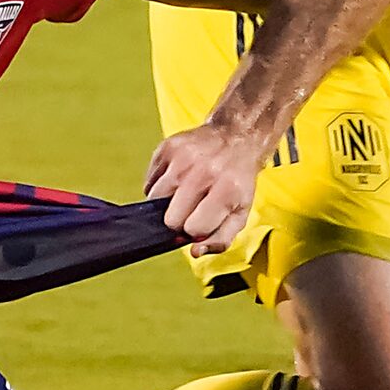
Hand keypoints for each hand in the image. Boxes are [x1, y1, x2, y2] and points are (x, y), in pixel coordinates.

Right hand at [144, 121, 266, 255]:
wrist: (236, 138)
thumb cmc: (237, 181)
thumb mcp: (240, 212)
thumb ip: (221, 239)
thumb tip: (195, 251)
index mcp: (227, 191)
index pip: (193, 228)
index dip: (195, 230)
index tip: (202, 220)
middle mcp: (204, 172)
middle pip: (171, 218)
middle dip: (179, 219)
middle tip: (191, 208)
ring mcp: (183, 158)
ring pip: (154, 200)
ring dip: (167, 202)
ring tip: (184, 192)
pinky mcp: (167, 148)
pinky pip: (149, 182)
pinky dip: (159, 186)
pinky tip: (178, 179)